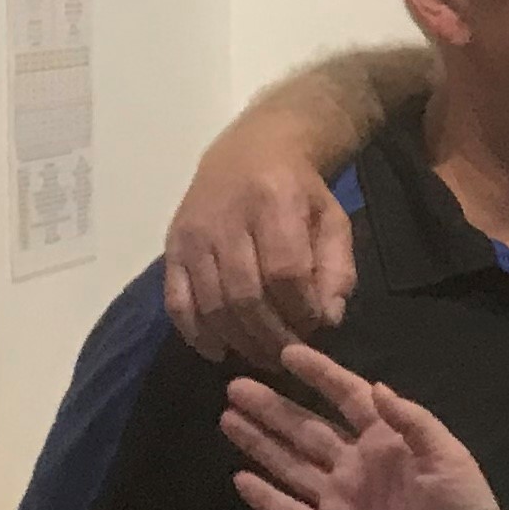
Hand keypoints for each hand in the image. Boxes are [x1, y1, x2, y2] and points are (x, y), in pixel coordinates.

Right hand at [163, 132, 353, 364]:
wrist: (249, 152)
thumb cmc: (298, 191)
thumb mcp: (332, 218)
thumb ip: (337, 268)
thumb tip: (328, 318)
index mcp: (273, 202)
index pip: (285, 272)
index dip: (300, 310)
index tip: (315, 327)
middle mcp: (225, 218)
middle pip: (245, 295)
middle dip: (270, 336)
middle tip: (288, 357)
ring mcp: (193, 235)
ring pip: (211, 305)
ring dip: (239, 341)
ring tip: (263, 357)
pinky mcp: (171, 249)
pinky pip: (177, 302)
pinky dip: (196, 334)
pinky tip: (219, 351)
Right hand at [223, 345, 508, 509]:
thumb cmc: (465, 509)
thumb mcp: (449, 457)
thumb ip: (413, 422)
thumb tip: (376, 385)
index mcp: (387, 440)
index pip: (347, 397)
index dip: (320, 374)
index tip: (288, 352)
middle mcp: (357, 463)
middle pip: (306, 428)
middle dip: (273, 407)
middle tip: (236, 386)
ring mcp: (340, 498)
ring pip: (291, 464)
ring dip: (260, 442)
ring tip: (228, 417)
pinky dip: (265, 497)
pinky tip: (240, 478)